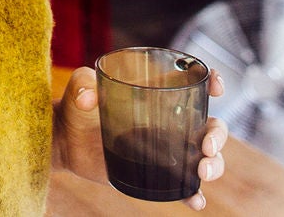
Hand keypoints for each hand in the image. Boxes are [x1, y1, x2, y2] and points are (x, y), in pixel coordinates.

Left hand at [53, 67, 228, 210]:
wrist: (65, 141)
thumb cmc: (76, 108)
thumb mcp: (78, 89)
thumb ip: (81, 85)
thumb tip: (87, 97)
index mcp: (158, 93)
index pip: (195, 84)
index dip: (213, 82)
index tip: (217, 88)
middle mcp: (169, 121)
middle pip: (210, 125)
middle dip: (218, 136)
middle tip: (207, 149)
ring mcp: (166, 150)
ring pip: (205, 157)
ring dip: (215, 165)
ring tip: (202, 173)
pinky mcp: (156, 173)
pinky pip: (183, 186)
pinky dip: (194, 194)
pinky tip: (196, 201)